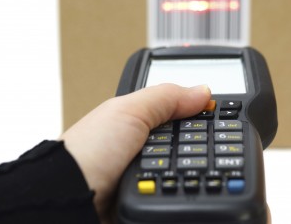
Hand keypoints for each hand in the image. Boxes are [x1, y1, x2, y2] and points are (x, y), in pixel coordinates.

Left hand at [60, 84, 210, 221]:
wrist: (70, 197)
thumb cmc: (87, 151)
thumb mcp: (130, 111)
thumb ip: (167, 97)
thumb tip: (203, 91)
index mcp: (136, 121)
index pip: (177, 113)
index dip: (199, 113)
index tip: (220, 115)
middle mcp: (141, 147)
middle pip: (186, 144)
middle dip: (200, 145)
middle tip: (215, 146)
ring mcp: (143, 175)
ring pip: (183, 171)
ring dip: (192, 171)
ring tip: (204, 170)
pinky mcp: (145, 200)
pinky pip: (174, 194)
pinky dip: (183, 192)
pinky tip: (191, 188)